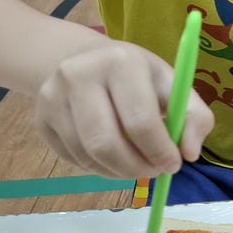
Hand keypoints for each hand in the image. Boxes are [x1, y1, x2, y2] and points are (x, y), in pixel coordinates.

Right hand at [34, 40, 213, 177]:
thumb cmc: (138, 77)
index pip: (139, 120)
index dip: (159, 150)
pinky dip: (100, 168)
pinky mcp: (39, 119)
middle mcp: (79, 75)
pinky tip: (114, 157)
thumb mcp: (172, 85)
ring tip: (138, 165)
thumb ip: (193, 117)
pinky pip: (73, 159)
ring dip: (119, 172)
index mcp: (120, 62)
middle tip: (155, 171)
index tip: (175, 164)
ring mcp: (52, 98)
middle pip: (106, 143)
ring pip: (88, 156)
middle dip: (137, 167)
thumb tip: (190, 154)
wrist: (86, 60)